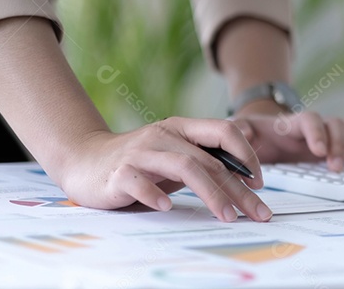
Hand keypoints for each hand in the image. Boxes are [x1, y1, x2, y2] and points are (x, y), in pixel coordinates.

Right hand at [52, 117, 272, 221]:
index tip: (260, 184)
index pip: (224, 131)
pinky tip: (168, 208)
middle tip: (258, 213)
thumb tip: (247, 178)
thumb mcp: (174, 156)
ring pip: (185, 167)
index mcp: (181, 128)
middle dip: (239, 189)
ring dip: (211, 193)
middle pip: (210, 159)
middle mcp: (163, 136)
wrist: (83, 159)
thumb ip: (203, 161)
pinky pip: (140, 181)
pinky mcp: (118, 173)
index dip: (247, 155)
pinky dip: (156, 194)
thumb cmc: (139, 161)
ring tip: (228, 215)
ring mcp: (141, 153)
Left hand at [231, 111, 343, 171]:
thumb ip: (239, 132)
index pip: (308, 120)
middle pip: (336, 124)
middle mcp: (316, 124)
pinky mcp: (341, 141)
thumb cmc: (255, 136)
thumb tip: (243, 134)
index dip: (316, 133)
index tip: (319, 151)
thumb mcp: (241, 133)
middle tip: (336, 168)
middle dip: (340, 145)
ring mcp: (331, 132)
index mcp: (292, 123)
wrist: (266, 132)